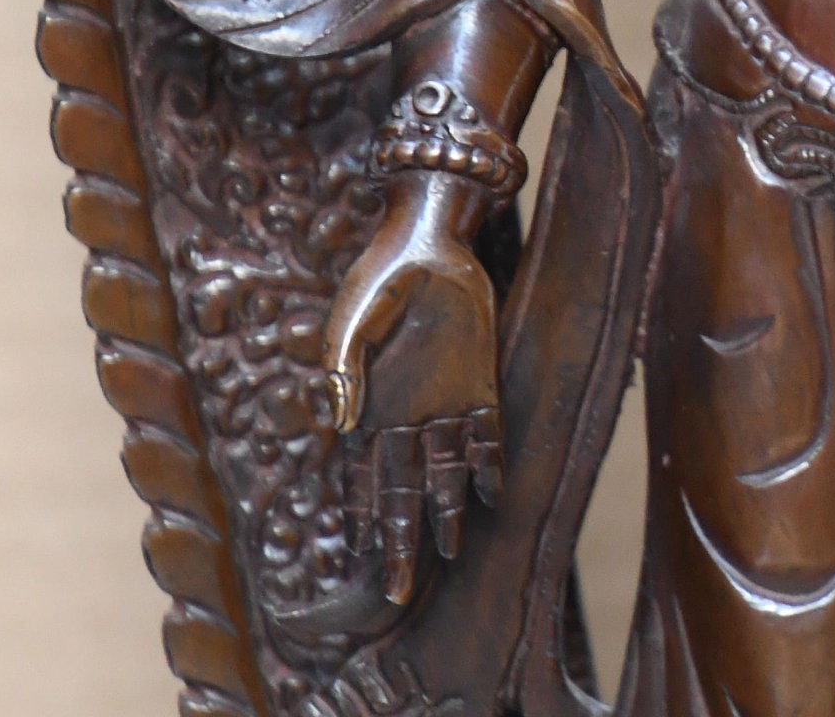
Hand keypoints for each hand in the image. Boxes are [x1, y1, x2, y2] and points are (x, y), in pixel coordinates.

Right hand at [323, 175, 504, 604]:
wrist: (430, 241)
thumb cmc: (381, 278)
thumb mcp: (353, 320)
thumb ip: (345, 368)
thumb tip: (342, 421)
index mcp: (370, 410)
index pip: (363, 480)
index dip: (361, 523)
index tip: (357, 563)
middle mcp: (407, 418)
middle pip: (401, 493)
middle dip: (399, 542)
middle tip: (395, 593)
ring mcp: (446, 404)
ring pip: (446, 474)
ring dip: (446, 512)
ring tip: (449, 552)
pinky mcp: (483, 383)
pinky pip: (489, 434)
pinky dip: (489, 463)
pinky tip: (492, 495)